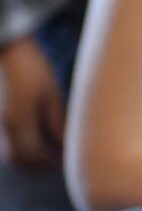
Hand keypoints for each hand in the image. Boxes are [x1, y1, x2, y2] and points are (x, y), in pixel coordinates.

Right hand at [0, 34, 63, 168]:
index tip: (66, 157)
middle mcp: (2, 127)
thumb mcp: (50, 94)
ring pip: (8, 152)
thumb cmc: (31, 68)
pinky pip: (4, 140)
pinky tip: (34, 133)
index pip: (33, 156)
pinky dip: (18, 144)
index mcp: (18, 123)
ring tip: (47, 144)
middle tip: (56, 155)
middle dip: (37, 162)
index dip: (50, 161)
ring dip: (27, 154)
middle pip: (17, 159)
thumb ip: (56, 122)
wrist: (5, 48)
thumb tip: (64, 145)